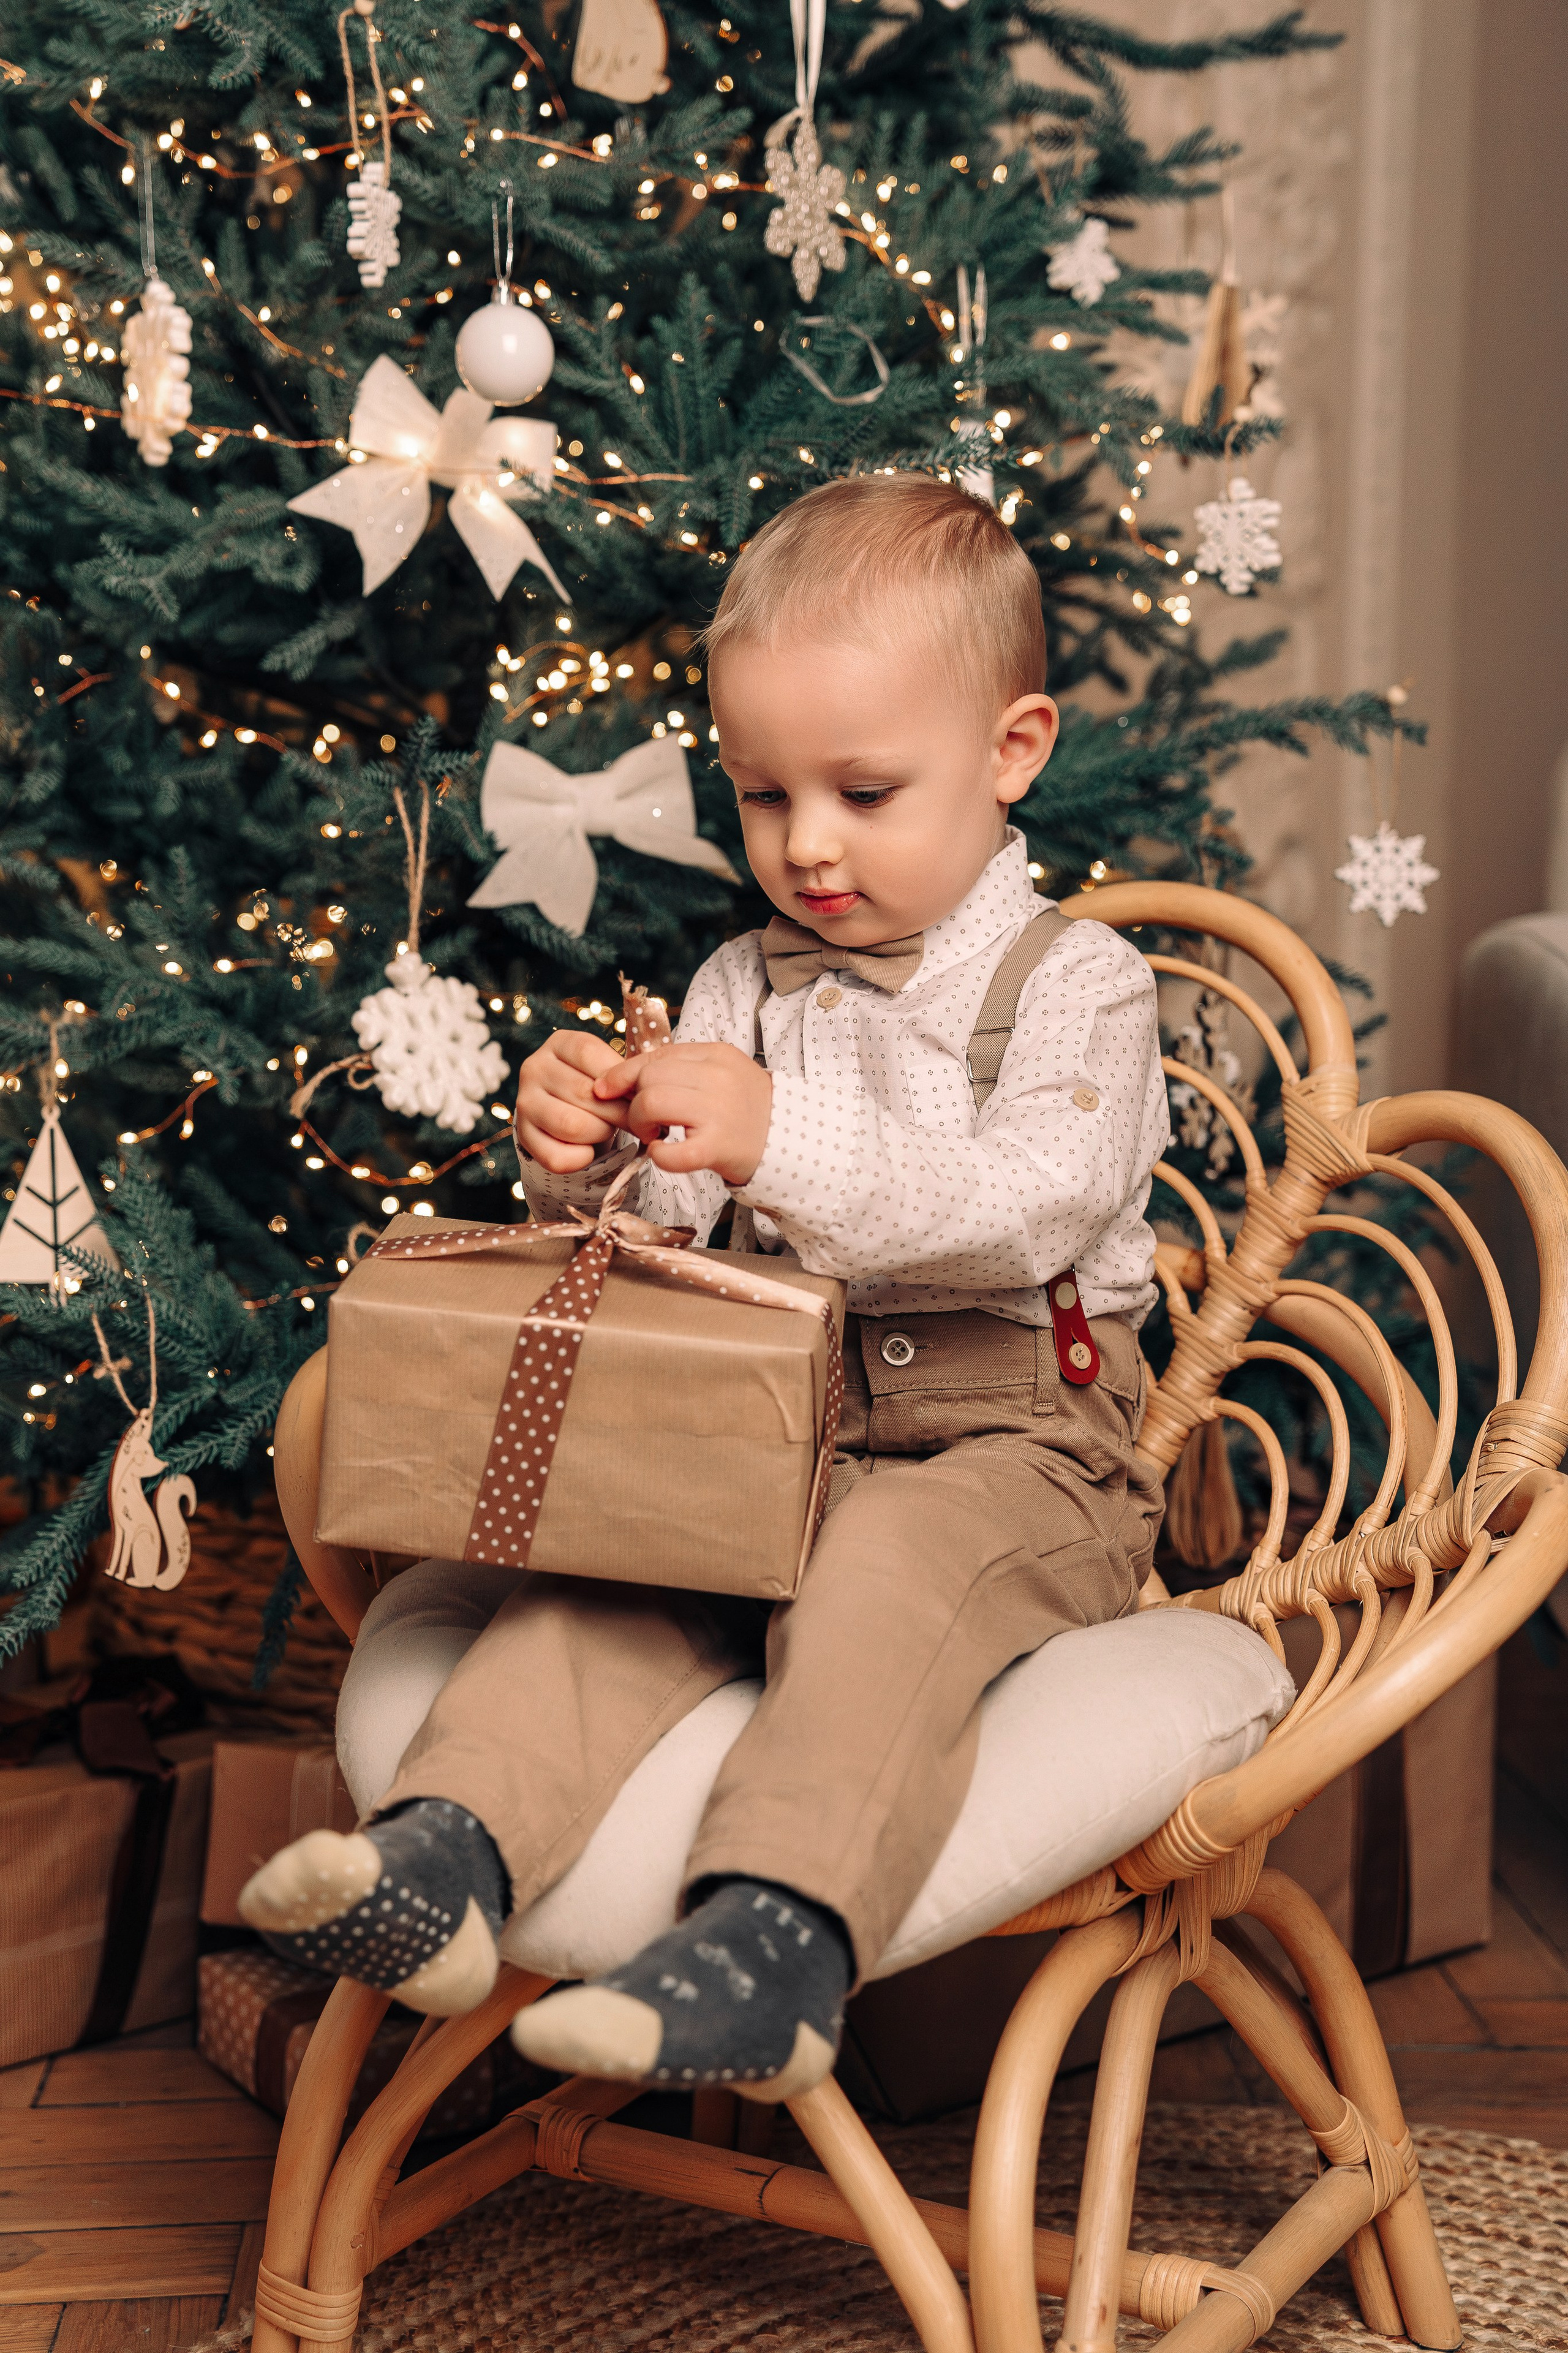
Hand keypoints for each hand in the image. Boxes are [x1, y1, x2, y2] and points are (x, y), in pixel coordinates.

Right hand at [514, 1029, 629, 1172]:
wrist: (566, 1110)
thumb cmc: (594, 1085)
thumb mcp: (606, 1068)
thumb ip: (621, 1075)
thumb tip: (639, 1096)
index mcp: (558, 1044)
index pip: (589, 1053)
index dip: (619, 1078)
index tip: (637, 1095)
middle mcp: (534, 1068)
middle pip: (584, 1093)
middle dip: (618, 1112)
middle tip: (633, 1121)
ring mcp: (525, 1103)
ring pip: (571, 1126)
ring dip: (600, 1133)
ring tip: (607, 1129)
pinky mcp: (524, 1136)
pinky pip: (557, 1157)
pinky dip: (581, 1159)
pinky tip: (589, 1150)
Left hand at [593, 1040, 771, 1184]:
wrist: (790, 1141)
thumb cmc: (746, 1109)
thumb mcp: (721, 1073)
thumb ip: (681, 1068)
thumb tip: (622, 1076)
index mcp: (716, 1055)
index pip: (656, 1055)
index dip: (623, 1073)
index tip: (606, 1089)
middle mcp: (717, 1078)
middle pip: (649, 1078)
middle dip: (634, 1102)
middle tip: (646, 1122)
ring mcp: (718, 1112)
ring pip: (652, 1103)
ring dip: (641, 1124)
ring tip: (654, 1136)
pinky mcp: (717, 1148)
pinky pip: (671, 1152)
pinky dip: (659, 1156)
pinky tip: (663, 1154)